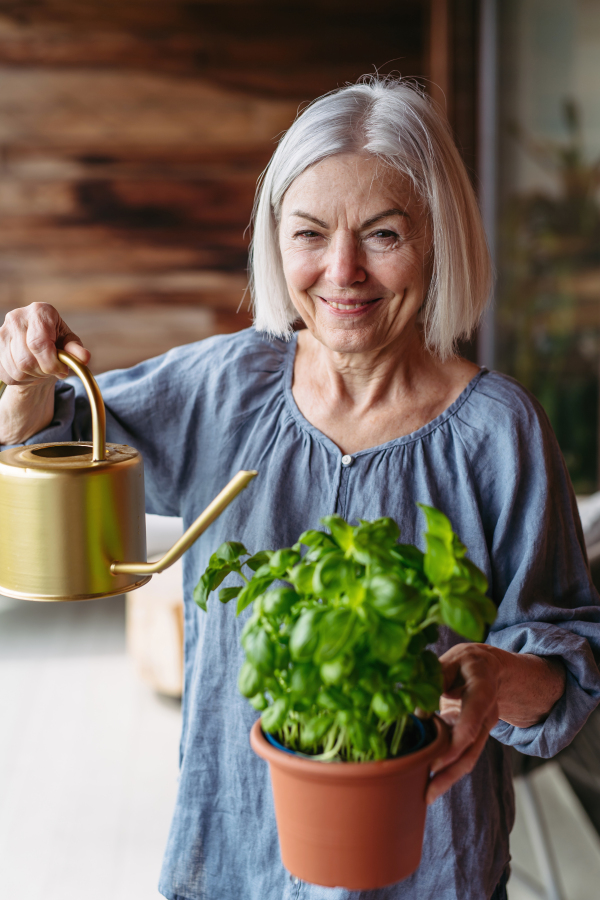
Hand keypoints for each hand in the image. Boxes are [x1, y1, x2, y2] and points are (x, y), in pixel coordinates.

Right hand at [0, 302, 89, 385]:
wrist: (37, 344)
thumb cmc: (57, 340)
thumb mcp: (69, 341)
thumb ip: (76, 349)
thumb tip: (83, 357)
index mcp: (38, 311)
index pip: (39, 343)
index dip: (52, 363)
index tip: (62, 369)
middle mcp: (16, 318)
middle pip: (27, 359)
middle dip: (44, 371)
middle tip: (55, 370)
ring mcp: (2, 333)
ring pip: (18, 369)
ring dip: (35, 376)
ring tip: (44, 369)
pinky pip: (9, 375)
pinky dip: (24, 379)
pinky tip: (31, 371)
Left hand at [426, 643, 564, 803]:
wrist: (489, 668)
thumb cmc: (465, 663)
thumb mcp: (449, 661)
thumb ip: (435, 682)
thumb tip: (416, 711)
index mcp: (483, 688)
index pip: (474, 715)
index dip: (458, 738)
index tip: (439, 758)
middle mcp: (487, 713)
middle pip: (472, 747)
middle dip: (450, 771)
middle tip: (428, 791)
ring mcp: (482, 728)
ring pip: (468, 757)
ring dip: (448, 777)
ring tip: (426, 796)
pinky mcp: (473, 736)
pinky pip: (462, 756)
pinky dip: (447, 769)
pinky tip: (431, 783)